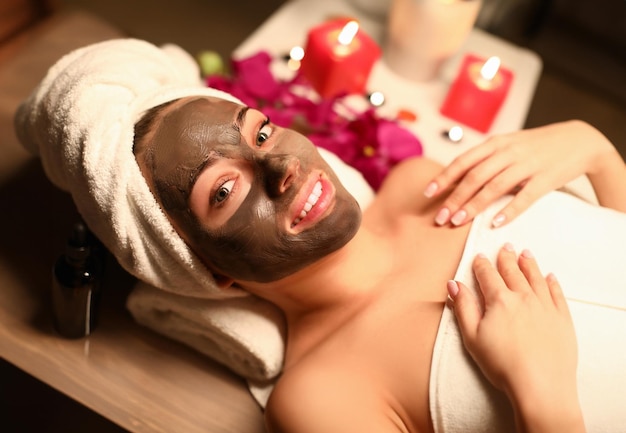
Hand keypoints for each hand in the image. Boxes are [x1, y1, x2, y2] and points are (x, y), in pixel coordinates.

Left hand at [424, 120, 615, 226]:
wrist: (579, 140)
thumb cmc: (535, 146)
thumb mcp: (507, 145)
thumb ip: (484, 159)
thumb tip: (455, 179)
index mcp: (496, 143)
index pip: (463, 161)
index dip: (444, 178)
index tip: (428, 194)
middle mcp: (508, 152)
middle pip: (474, 177)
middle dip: (454, 199)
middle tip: (440, 218)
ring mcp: (528, 164)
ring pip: (494, 187)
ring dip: (474, 206)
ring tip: (458, 222)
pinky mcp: (546, 178)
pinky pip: (525, 196)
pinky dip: (508, 210)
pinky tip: (495, 223)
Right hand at [448, 244, 584, 431]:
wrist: (540, 386)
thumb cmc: (502, 364)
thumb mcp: (472, 337)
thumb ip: (463, 307)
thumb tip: (453, 284)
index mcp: (499, 300)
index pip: (488, 275)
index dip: (482, 264)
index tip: (479, 257)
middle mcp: (523, 297)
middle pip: (513, 271)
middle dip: (506, 258)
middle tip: (505, 246)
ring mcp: (545, 306)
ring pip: (536, 277)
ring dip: (529, 264)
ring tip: (525, 253)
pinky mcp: (562, 319)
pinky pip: (557, 293)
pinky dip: (552, 282)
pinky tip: (549, 276)